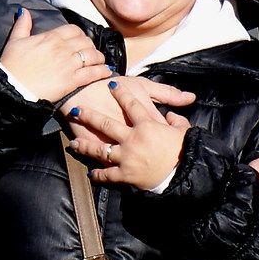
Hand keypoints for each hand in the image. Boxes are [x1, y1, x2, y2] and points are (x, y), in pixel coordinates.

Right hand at [0, 10, 111, 104]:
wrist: (11, 87)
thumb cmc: (11, 65)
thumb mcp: (14, 41)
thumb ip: (22, 25)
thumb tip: (23, 10)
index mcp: (50, 37)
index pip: (74, 30)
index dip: (80, 35)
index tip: (80, 41)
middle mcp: (62, 48)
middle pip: (86, 42)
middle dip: (90, 47)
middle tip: (91, 53)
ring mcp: (68, 65)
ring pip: (92, 55)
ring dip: (99, 58)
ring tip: (100, 62)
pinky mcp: (71, 81)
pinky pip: (92, 73)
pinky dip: (102, 71)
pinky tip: (106, 71)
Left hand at [74, 78, 191, 189]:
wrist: (182, 174)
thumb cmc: (184, 150)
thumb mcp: (184, 129)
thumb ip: (176, 118)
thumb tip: (170, 114)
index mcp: (147, 125)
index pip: (131, 105)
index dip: (122, 94)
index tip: (112, 84)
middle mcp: (132, 139)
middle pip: (106, 124)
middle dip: (90, 116)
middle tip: (78, 108)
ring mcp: (125, 157)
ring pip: (100, 150)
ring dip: (85, 147)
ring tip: (74, 144)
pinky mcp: (124, 174)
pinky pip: (107, 174)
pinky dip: (98, 174)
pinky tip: (90, 172)